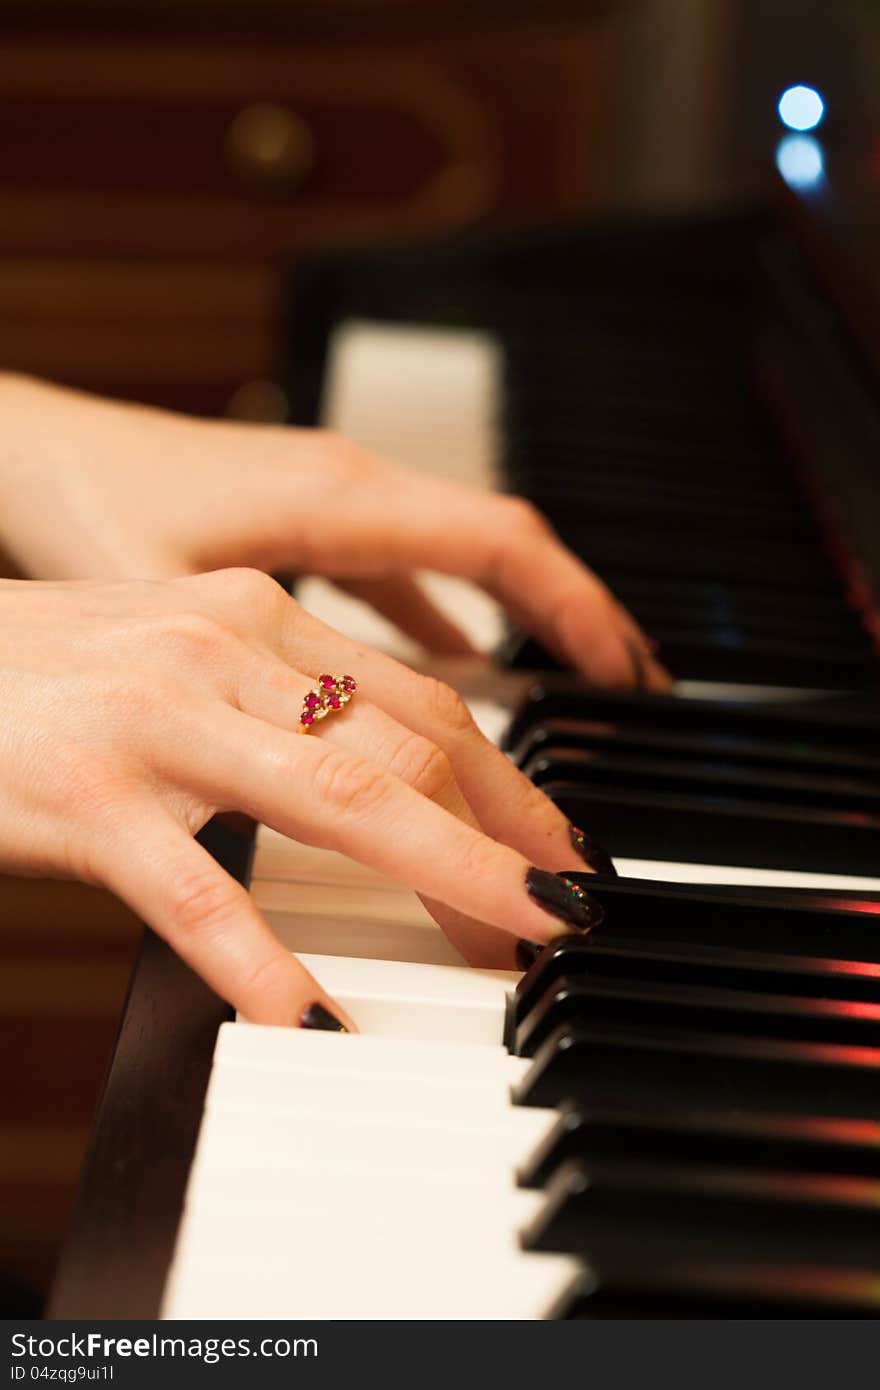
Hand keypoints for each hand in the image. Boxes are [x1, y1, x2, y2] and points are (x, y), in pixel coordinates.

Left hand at [0, 373, 667, 689]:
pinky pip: (403, 578)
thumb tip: (305, 795)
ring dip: (518, 631)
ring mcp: (332, 508)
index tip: (628, 678)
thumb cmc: (76, 500)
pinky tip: (460, 673)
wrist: (24, 447)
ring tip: (567, 705)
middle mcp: (351, 492)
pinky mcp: (304, 533)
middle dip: (570, 635)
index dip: (574, 610)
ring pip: (457, 569)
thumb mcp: (162, 603)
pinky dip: (446, 626)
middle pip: (500, 562)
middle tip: (626, 708)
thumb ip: (235, 686)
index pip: (498, 544)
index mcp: (338, 497)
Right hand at [0, 569, 611, 1025]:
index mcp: (255, 617)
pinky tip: (313, 1021)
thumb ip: (280, 694)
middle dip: (502, 837)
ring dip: (443, 878)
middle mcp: (222, 653)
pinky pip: (197, 890)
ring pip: (341, 801)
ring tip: (503, 951)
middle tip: (559, 912)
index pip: (420, 703)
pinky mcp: (85, 796)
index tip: (554, 844)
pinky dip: (264, 962)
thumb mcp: (177, 651)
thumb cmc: (44, 667)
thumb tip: (385, 769)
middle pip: (408, 748)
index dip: (509, 782)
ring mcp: (157, 721)